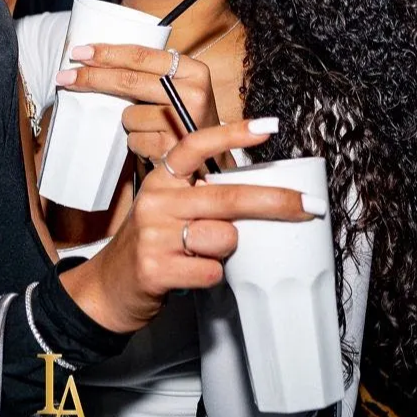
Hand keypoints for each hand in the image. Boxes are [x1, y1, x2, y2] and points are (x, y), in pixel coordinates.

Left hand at [54, 38, 223, 167]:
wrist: (212, 157)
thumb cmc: (186, 116)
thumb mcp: (180, 86)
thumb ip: (153, 72)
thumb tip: (97, 58)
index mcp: (194, 70)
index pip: (141, 55)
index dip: (107, 52)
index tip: (78, 52)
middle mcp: (194, 94)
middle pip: (128, 82)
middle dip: (91, 78)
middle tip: (64, 77)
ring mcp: (184, 123)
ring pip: (128, 116)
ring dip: (128, 122)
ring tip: (150, 127)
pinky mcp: (173, 149)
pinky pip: (134, 140)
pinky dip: (136, 142)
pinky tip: (154, 142)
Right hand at [63, 119, 322, 335]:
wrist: (109, 288)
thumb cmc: (152, 245)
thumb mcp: (169, 208)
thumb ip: (202, 193)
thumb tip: (259, 187)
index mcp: (162, 179)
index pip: (195, 145)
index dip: (232, 134)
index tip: (268, 127)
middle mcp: (157, 200)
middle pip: (229, 197)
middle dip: (276, 202)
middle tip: (307, 206)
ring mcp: (154, 234)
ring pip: (224, 238)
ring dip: (226, 251)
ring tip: (201, 254)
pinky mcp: (155, 268)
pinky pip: (212, 271)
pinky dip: (211, 276)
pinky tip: (191, 274)